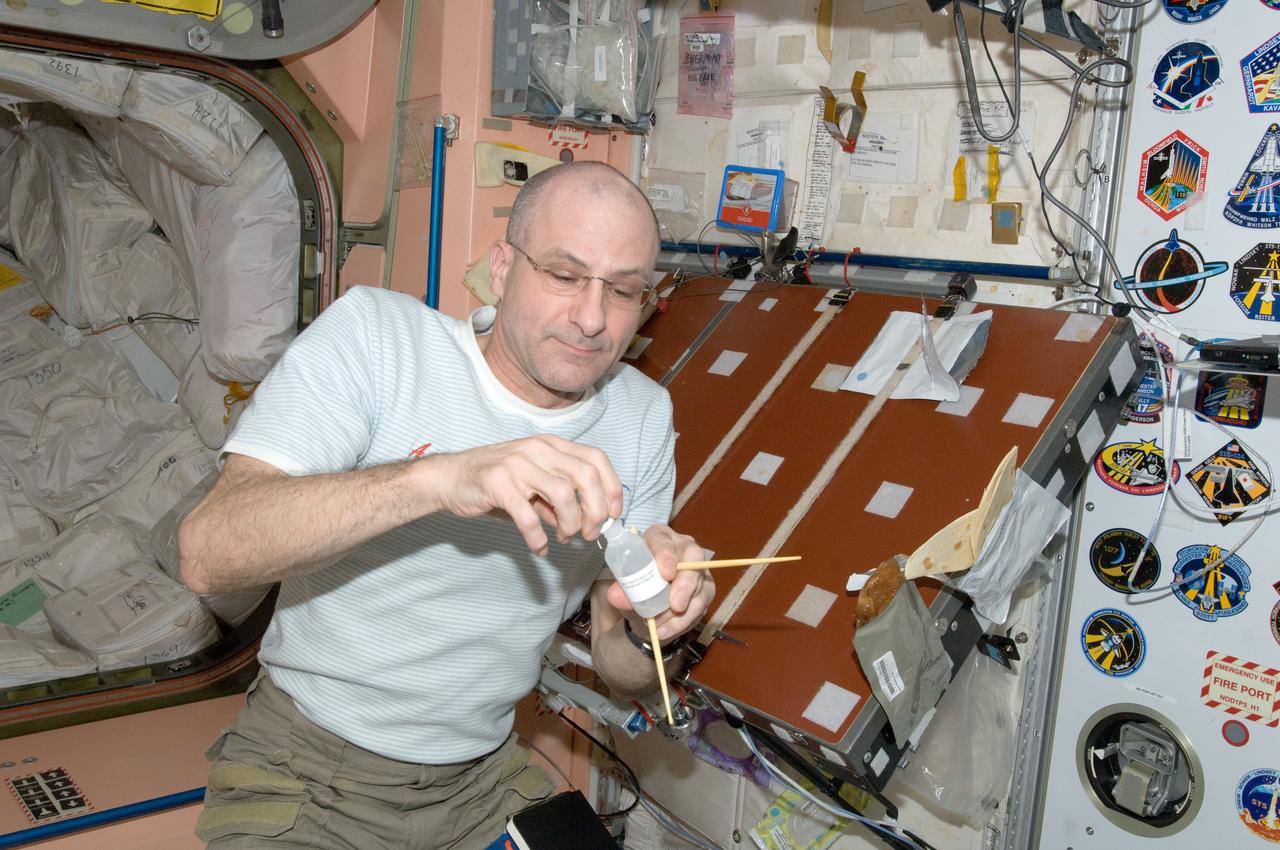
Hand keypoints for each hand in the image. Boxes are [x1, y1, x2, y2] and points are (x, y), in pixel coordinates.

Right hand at [429, 435, 621, 554]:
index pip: (596, 459)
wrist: (449, 478)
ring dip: (570, 523)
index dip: (612, 488)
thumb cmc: (495, 482)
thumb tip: (586, 522)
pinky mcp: (497, 483)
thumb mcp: (533, 484)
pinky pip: (528, 516)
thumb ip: (559, 499)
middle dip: (595, 510)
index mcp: (551, 445)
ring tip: (563, 538)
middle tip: (589, 533)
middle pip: (586, 476)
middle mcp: (538, 449)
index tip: (613, 515)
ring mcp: (517, 463)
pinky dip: (537, 537)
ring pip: (563, 494)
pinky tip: (538, 547)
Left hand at [608, 524, 714, 642]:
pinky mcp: (705, 589)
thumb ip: (622, 591)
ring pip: (698, 586)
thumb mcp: (626, 589)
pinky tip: (665, 630)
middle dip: (685, 584)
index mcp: (658, 539)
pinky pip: (700, 605)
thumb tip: (615, 596)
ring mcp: (697, 569)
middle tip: (676, 605)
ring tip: (659, 625)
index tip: (665, 574)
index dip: (666, 555)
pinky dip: (682, 621)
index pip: (663, 540)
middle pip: (693, 558)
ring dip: (681, 611)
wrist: (647, 607)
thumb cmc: (637, 586)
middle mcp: (682, 548)